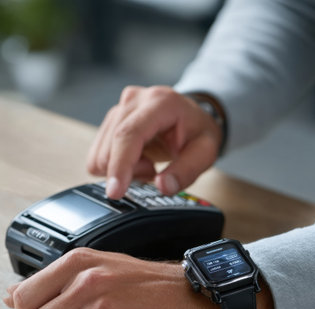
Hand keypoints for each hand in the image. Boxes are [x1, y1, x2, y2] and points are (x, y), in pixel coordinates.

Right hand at [86, 86, 221, 198]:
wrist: (190, 117)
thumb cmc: (197, 132)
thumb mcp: (205, 152)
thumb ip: (187, 171)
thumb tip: (163, 186)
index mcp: (159, 103)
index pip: (129, 135)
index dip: (120, 165)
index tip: (115, 192)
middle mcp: (133, 100)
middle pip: (111, 149)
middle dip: (131, 171)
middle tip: (154, 169)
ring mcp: (118, 109)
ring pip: (101, 155)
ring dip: (124, 169)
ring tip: (148, 161)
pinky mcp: (110, 121)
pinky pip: (99, 156)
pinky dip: (117, 165)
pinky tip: (137, 158)